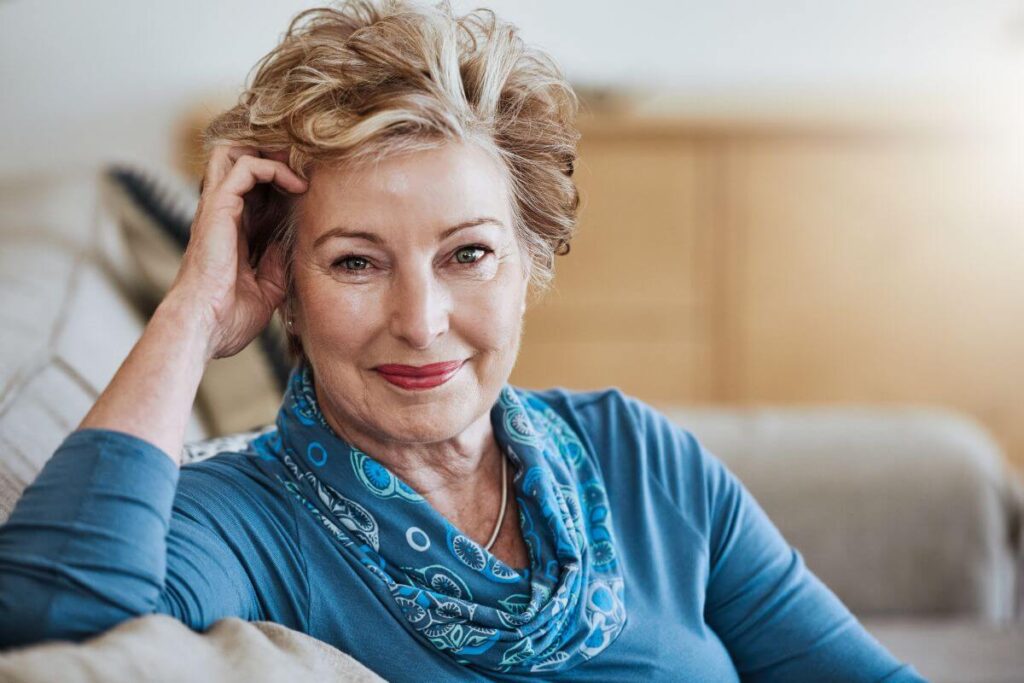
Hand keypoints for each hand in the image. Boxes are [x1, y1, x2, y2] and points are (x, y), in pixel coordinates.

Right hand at [166, 144, 307, 359]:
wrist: (204, 327)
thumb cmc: (228, 318)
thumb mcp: (266, 291)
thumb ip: (276, 266)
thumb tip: (288, 247)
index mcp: (230, 232)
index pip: (251, 189)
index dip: (278, 180)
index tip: (308, 188)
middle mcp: (221, 214)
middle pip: (236, 159)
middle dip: (271, 154)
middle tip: (302, 165)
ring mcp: (217, 209)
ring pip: (235, 152)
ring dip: (271, 153)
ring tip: (299, 167)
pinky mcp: (219, 207)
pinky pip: (245, 167)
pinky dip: (273, 167)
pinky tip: (296, 184)